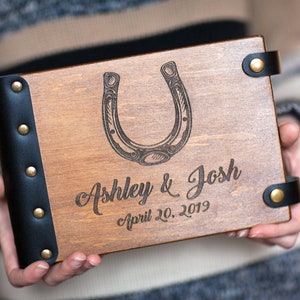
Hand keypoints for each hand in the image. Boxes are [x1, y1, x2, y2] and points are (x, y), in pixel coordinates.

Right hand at [0, 176, 100, 286]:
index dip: (29, 275)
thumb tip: (1, 189)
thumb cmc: (16, 200)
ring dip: (83, 265)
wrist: (33, 191)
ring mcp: (59, 247)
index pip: (20, 273)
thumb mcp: (5, 196)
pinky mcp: (74, 239)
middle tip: (78, 257)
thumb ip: (1, 194)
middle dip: (66, 270)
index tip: (41, 267)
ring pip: (70, 266)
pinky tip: (103, 249)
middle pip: (52, 274)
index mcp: (20, 248)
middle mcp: (40, 252)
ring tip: (94, 257)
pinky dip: (95, 253)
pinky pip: (85, 253)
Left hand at [230, 118, 299, 248]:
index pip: (296, 221)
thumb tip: (289, 130)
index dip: (277, 228)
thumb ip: (288, 138)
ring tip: (228, 228)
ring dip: (249, 233)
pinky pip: (259, 231)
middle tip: (234, 230)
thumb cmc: (286, 152)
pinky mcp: (267, 217)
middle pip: (281, 235)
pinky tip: (228, 223)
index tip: (254, 229)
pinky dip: (245, 228)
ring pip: (269, 236)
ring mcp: (281, 216)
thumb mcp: (289, 145)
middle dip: (257, 234)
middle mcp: (294, 211)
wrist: (280, 155)